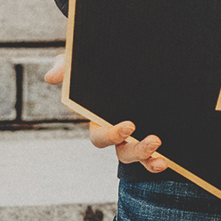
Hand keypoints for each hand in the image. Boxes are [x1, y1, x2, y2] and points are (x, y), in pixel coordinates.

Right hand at [43, 54, 168, 172]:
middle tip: (153, 140)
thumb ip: (67, 67)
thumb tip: (52, 76)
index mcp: (100, 121)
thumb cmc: (99, 68)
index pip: (101, 137)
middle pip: (124, 151)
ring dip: (149, 157)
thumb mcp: (81, 65)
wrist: (127, 61)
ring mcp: (135, 136)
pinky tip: (168, 160)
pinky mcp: (151, 132)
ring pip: (139, 156)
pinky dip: (158, 160)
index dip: (112, 135)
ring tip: (161, 150)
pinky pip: (154, 153)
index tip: (129, 125)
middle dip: (137, 150)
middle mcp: (118, 133)